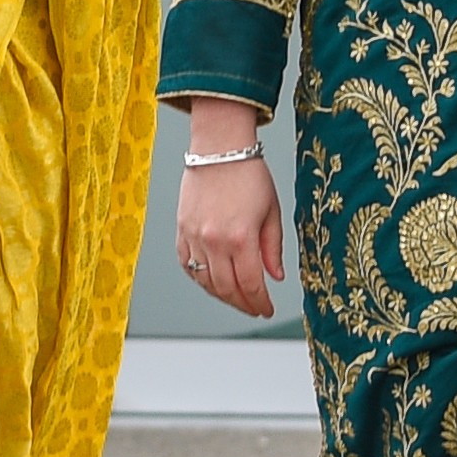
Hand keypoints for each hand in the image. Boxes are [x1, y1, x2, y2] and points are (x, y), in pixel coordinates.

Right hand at [171, 99, 284, 318]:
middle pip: (227, 289)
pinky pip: (187, 264)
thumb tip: (276, 275)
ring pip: (205, 281)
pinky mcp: (181, 229)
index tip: (266, 309)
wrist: (219, 147)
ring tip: (236, 297)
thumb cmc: (248, 173)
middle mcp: (214, 241)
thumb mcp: (271, 210)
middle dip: (243, 304)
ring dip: (222, 294)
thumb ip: (272, 247)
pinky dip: (199, 277)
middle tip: (254, 308)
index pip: (251, 284)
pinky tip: (212, 280)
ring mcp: (194, 236)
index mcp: (240, 237)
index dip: (260, 303)